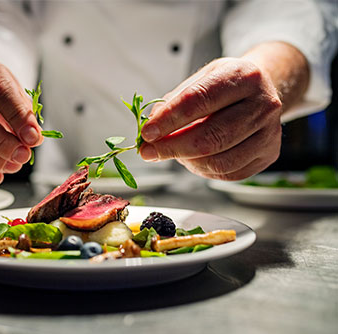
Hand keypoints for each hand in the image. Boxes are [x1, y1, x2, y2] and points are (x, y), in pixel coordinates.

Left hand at [139, 57, 282, 179]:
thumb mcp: (201, 78)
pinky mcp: (268, 154)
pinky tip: (192, 159)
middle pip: (210, 137)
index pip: (198, 100)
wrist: (262, 90)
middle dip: (171, 148)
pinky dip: (202, 170)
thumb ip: (174, 101)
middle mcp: (263, 104)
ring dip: (186, 161)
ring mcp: (269, 132)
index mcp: (243, 76)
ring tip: (171, 152)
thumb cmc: (226, 85)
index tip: (147, 132)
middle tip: (148, 151)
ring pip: (219, 161)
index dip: (169, 120)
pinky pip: (227, 173)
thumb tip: (151, 126)